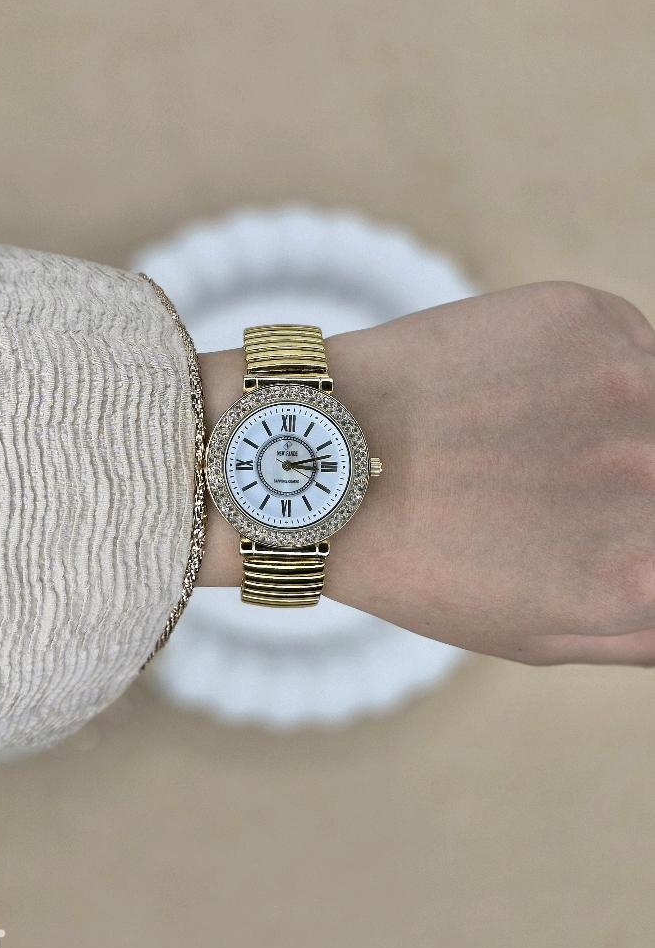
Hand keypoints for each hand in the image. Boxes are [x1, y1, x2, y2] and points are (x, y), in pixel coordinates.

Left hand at [199, 282, 654, 666]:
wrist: (325, 463)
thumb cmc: (423, 563)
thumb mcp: (540, 633)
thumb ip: (646, 629)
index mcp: (648, 571)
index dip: (643, 535)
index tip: (613, 529)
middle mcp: (653, 468)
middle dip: (637, 478)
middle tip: (566, 482)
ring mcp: (626, 382)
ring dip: (627, 418)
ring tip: (546, 439)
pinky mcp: (583, 315)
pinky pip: (628, 342)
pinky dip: (593, 368)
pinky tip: (521, 392)